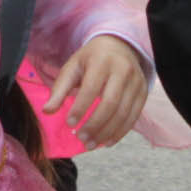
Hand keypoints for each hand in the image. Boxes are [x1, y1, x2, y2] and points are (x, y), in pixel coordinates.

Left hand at [43, 34, 149, 148]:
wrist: (119, 46)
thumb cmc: (91, 60)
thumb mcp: (72, 68)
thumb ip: (59, 89)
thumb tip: (47, 111)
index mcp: (102, 61)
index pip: (91, 88)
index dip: (80, 108)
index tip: (69, 123)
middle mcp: (123, 70)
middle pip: (110, 103)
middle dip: (95, 124)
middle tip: (81, 139)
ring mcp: (136, 82)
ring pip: (123, 113)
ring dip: (106, 132)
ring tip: (91, 144)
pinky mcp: (143, 92)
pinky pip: (133, 117)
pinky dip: (120, 132)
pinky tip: (106, 142)